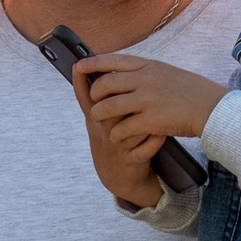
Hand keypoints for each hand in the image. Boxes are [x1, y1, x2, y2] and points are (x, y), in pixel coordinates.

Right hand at [69, 74, 162, 210]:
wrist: (118, 175)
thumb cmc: (112, 138)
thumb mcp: (99, 120)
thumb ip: (99, 96)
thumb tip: (98, 66)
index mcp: (95, 118)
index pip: (85, 97)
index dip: (81, 82)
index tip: (79, 66)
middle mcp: (102, 132)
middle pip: (108, 110)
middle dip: (123, 100)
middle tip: (136, 91)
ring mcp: (116, 147)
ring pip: (129, 128)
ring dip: (144, 119)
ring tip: (157, 111)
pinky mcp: (131, 160)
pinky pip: (143, 149)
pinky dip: (154, 140)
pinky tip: (162, 133)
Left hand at [76, 54, 223, 143]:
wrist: (209, 106)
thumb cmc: (188, 90)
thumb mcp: (164, 71)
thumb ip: (143, 71)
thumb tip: (122, 70)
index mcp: (146, 65)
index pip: (112, 60)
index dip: (92, 63)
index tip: (78, 66)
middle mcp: (143, 79)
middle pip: (105, 84)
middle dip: (94, 94)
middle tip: (94, 101)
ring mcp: (146, 100)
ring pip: (107, 108)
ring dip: (100, 116)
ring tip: (101, 121)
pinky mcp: (149, 121)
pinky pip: (121, 128)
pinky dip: (116, 134)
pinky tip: (118, 136)